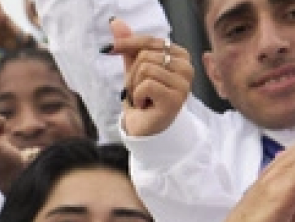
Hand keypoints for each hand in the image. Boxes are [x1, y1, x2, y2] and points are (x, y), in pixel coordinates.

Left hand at [110, 20, 193, 136]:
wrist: (145, 126)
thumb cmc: (143, 95)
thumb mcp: (133, 66)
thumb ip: (128, 44)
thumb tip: (115, 22)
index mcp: (180, 55)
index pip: (149, 41)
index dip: (126, 44)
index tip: (108, 49)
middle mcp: (187, 67)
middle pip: (145, 56)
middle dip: (132, 75)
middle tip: (139, 90)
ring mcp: (184, 84)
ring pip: (145, 69)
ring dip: (134, 87)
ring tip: (142, 97)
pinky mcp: (175, 98)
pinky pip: (146, 85)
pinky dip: (137, 96)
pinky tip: (145, 104)